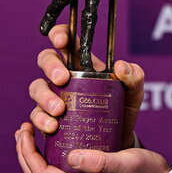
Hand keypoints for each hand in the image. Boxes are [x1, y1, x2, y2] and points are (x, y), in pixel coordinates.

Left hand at [16, 121, 169, 172]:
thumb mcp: (127, 164)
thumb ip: (100, 162)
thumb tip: (71, 156)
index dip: (27, 153)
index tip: (25, 130)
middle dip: (25, 156)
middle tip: (23, 131)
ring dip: (35, 160)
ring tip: (33, 137)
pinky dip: (49, 163)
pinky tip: (56, 148)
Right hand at [29, 24, 143, 148]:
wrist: (118, 138)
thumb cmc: (122, 108)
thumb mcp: (133, 92)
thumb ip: (134, 76)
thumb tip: (121, 66)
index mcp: (83, 63)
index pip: (67, 40)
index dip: (60, 34)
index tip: (62, 41)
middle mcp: (65, 76)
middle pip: (46, 59)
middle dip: (50, 66)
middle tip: (63, 79)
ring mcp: (54, 96)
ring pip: (37, 87)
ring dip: (44, 96)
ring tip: (60, 110)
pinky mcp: (48, 117)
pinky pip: (36, 115)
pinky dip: (41, 120)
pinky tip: (52, 126)